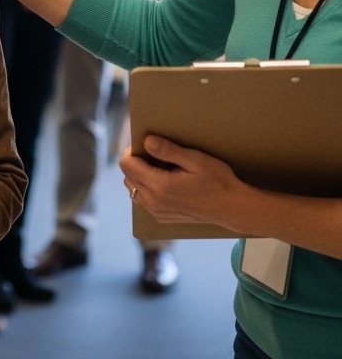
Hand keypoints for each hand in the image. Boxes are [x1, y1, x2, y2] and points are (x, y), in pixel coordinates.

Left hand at [120, 135, 244, 226]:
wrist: (232, 208)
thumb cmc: (217, 181)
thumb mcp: (195, 160)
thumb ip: (168, 151)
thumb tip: (146, 141)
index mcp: (159, 186)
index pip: (126, 164)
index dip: (132, 151)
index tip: (147, 145)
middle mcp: (153, 202)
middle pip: (127, 175)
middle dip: (136, 162)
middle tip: (156, 155)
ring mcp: (157, 212)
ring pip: (132, 188)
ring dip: (140, 175)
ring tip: (160, 168)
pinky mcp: (161, 217)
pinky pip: (142, 199)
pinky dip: (146, 188)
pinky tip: (164, 182)